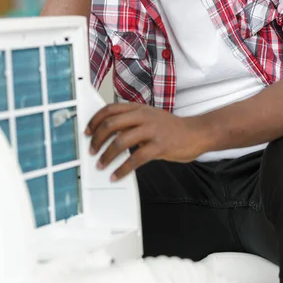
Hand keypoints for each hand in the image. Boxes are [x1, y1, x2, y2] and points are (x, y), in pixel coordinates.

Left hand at [85, 103, 209, 180]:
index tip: (87, 132)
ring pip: (120, 141)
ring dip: (107, 155)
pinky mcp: (159, 146)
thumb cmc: (171, 127)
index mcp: (138, 108)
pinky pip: (135, 158)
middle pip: (111, 124)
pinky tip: (117, 175)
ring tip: (101, 165)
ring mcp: (151, 130)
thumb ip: (131, 120)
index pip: (109, 110)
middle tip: (92, 151)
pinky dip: (122, 169)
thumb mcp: (150, 116)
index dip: (95, 121)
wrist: (196, 132)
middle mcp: (143, 116)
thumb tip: (109, 132)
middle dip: (97, 139)